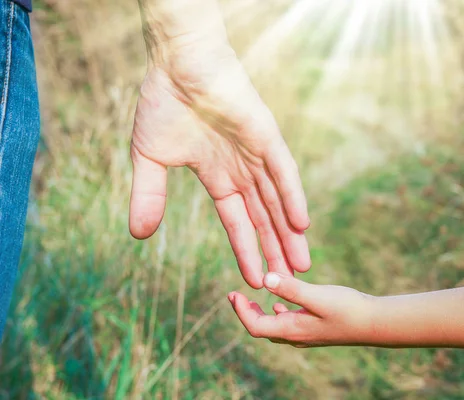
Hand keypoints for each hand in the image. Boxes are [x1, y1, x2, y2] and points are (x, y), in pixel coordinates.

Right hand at [128, 37, 310, 288]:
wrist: (176, 64)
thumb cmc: (164, 104)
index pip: (237, 222)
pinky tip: (300, 222)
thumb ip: (149, 196)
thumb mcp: (149, 160)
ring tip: (300, 265)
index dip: (246, 250)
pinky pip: (282, 170)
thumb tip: (138, 235)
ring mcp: (256, 154)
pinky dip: (291, 196)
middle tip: (289, 283)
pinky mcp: (265, 136)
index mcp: (219, 177)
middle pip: (263, 219)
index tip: (255, 279)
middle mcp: (242, 171)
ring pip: (277, 201)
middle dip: (275, 250)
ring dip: (289, 233)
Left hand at [228, 273, 374, 346]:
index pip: (255, 326)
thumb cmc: (348, 309)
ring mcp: (307, 334)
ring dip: (262, 313)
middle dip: (247, 313)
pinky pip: (289, 324)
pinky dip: (279, 312)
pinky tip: (283, 302)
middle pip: (262, 328)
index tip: (233, 294)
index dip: (241, 311)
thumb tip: (265, 279)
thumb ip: (292, 288)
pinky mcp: (316, 329)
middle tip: (236, 296)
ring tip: (253, 298)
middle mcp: (296, 336)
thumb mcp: (318, 296)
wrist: (375, 323)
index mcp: (292, 329)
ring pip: (275, 327)